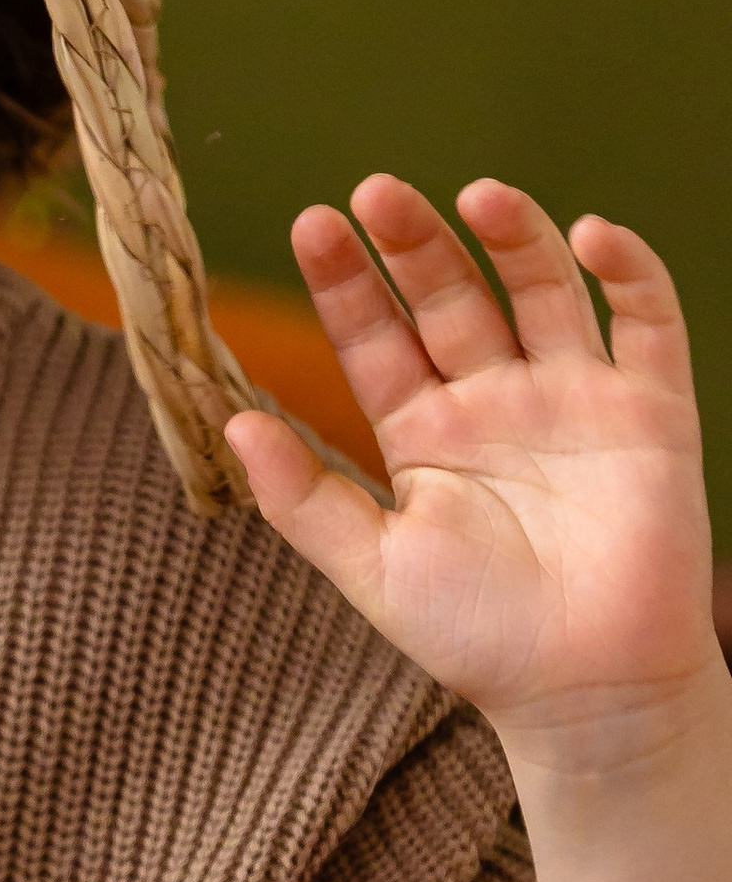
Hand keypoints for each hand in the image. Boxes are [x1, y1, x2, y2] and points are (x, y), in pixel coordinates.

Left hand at [226, 174, 722, 772]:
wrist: (583, 690)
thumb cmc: (473, 635)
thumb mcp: (370, 563)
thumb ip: (301, 497)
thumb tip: (231, 422)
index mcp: (422, 433)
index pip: (376, 338)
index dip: (346, 283)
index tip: (312, 223)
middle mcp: (494, 401)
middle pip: (449, 298)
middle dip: (414, 244)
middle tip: (375, 191)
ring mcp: (573, 399)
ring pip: (541, 291)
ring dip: (511, 238)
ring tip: (473, 194)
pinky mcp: (651, 411)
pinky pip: (647, 323)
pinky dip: (628, 274)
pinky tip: (589, 235)